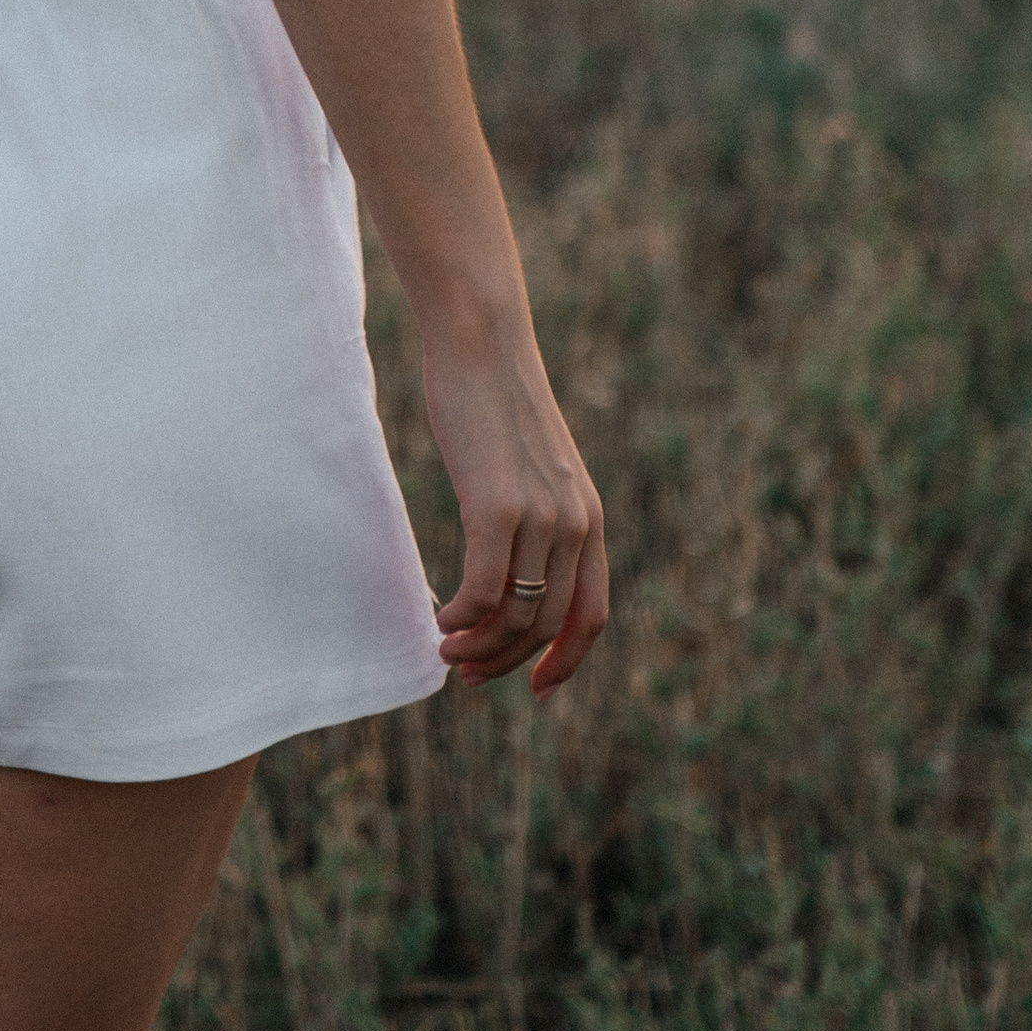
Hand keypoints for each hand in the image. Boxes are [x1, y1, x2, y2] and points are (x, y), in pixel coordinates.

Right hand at [423, 330, 607, 696]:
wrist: (482, 342)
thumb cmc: (495, 398)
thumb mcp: (533, 465)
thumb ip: (536, 512)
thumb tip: (512, 563)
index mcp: (588, 518)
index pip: (591, 616)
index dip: (566, 662)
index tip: (535, 688)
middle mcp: (574, 524)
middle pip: (547, 626)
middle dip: (505, 662)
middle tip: (466, 673)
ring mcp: (538, 517)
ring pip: (514, 616)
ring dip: (477, 648)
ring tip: (445, 651)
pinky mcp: (496, 507)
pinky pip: (482, 590)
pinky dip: (460, 618)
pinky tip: (440, 618)